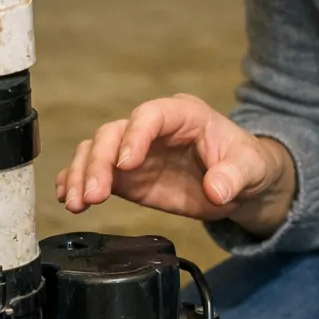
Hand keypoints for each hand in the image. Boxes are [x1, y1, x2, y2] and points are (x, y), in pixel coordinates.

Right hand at [55, 94, 296, 236]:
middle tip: (95, 194)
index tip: (126, 165)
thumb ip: (234, 176)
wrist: (241, 184)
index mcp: (184, 115)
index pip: (151, 115)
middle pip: (114, 132)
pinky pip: (93, 172)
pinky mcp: (126, 176)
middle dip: (100, 162)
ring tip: (78, 204)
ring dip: (82, 174)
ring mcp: (135, 151)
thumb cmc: (246, 164)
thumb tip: (216, 190)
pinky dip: (76, 182)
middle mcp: (153, 128)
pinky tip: (68, 199)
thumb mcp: (250, 168)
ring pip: (96, 150)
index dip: (135, 136)